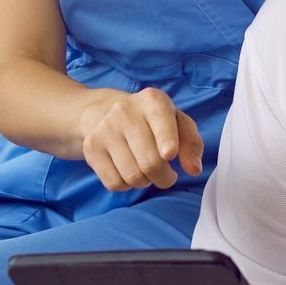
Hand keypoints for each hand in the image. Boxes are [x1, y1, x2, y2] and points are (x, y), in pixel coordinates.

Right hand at [78, 87, 204, 190]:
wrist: (106, 112)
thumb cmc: (152, 121)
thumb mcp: (177, 122)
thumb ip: (192, 143)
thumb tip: (194, 169)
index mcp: (152, 100)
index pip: (161, 121)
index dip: (167, 141)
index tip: (169, 154)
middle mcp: (125, 111)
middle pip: (150, 161)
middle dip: (164, 177)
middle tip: (167, 175)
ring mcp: (105, 129)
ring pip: (133, 176)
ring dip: (146, 182)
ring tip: (146, 170)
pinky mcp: (91, 147)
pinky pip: (114, 183)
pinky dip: (127, 185)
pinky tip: (128, 170)